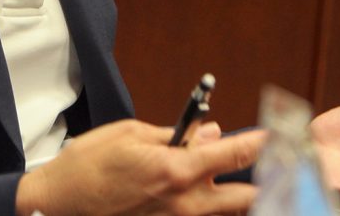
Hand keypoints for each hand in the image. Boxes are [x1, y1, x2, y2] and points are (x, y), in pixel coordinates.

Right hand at [16, 119, 263, 215]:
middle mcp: (185, 202)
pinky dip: (211, 206)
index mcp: (176, 169)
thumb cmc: (90, 163)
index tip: (279, 133)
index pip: (234, 153)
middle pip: (245, 197)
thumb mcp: (130, 134)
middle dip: (265, 181)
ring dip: (240, 197)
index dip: (261, 142)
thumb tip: (210, 132)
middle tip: (277, 166)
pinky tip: (207, 193)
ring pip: (228, 213)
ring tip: (249, 180)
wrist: (60, 206)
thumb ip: (175, 135)